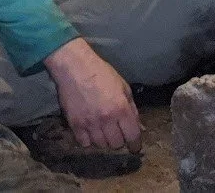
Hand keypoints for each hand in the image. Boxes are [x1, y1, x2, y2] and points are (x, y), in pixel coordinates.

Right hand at [44, 38, 141, 152]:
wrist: (75, 67)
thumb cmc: (101, 73)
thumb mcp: (123, 86)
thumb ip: (132, 108)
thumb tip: (140, 127)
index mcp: (121, 108)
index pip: (132, 136)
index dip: (135, 144)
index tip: (134, 146)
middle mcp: (107, 119)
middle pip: (116, 144)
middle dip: (118, 139)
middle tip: (115, 130)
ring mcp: (90, 124)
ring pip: (101, 145)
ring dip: (103, 139)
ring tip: (101, 128)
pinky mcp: (75, 125)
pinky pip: (85, 144)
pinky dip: (88, 139)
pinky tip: (89, 129)